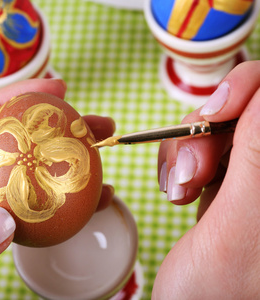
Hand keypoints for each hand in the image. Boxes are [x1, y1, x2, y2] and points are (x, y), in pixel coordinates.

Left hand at [0, 78, 114, 298]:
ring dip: (53, 161)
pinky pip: (17, 202)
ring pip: (13, 167)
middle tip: (89, 124)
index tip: (52, 92)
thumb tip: (3, 222)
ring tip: (94, 157)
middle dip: (45, 127)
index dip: (8, 99)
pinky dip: (48, 199)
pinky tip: (78, 203)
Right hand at [154, 61, 259, 298]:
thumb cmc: (218, 291)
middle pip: (243, 108)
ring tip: (179, 189)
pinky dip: (178, 161)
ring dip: (185, 150)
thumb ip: (258, 151)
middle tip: (190, 174)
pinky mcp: (226, 182)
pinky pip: (197, 146)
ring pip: (214, 125)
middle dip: (204, 131)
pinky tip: (176, 190)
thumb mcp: (241, 223)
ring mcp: (251, 176)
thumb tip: (259, 89)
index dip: (246, 89)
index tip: (211, 114)